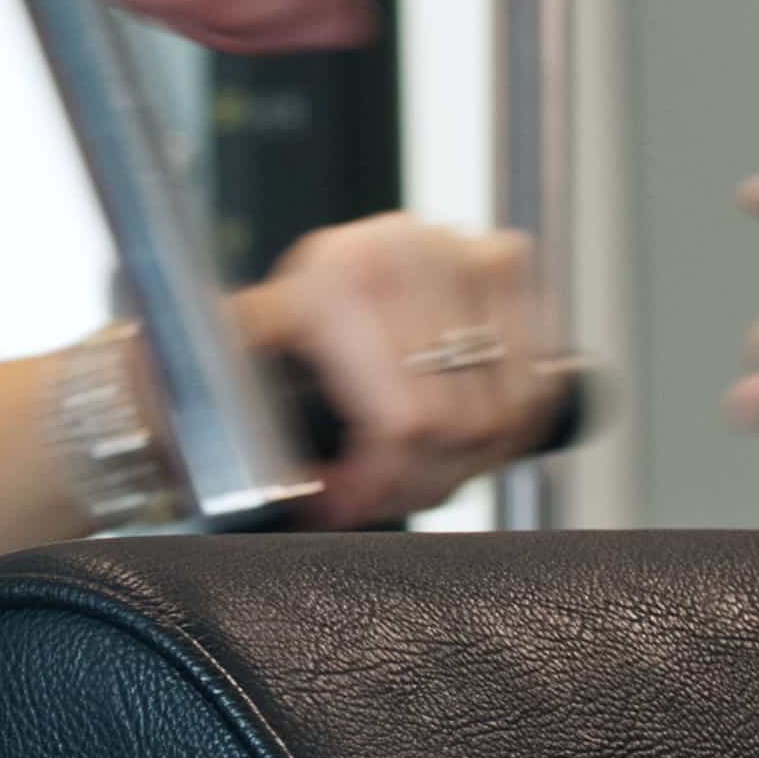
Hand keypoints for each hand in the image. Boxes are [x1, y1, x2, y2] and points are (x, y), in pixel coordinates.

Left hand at [243, 211, 572, 524]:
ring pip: (503, 414)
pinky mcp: (504, 264)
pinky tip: (464, 443)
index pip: (403, 419)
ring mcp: (463, 252)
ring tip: (413, 472)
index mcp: (338, 275)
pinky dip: (509, 431)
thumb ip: (223, 399)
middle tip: (378, 497)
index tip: (345, 506)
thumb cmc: (271, 322)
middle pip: (457, 425)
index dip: (378, 483)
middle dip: (416, 482)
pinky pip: (535, 383)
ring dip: (466, 464)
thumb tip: (246, 467)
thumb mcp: (234, 353)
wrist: (309, 266)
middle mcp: (408, 251)